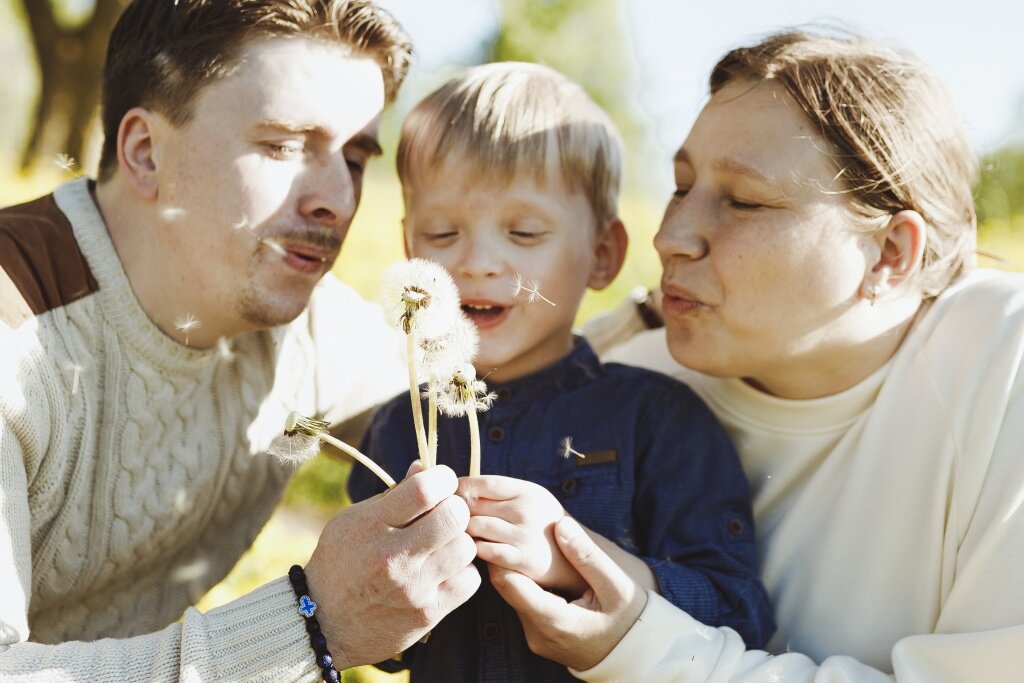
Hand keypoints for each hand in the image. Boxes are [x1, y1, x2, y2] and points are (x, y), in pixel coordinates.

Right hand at [305, 463, 479, 667]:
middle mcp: (393, 557)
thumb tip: (426, 466)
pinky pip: (470, 579)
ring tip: (442, 545)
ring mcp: (413, 588)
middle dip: (456, 508)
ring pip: (467, 547)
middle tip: (446, 514)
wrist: (323, 626)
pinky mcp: (428, 613)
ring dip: (459, 541)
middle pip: (454, 517)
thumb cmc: (340, 564)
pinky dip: (462, 571)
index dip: (442, 478)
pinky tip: (444, 570)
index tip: (441, 482)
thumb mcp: (353, 521)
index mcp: (372, 527)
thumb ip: (392, 495)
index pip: (424, 490)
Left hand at [458, 475, 585, 595]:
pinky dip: (474, 549)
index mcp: (527, 491)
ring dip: (464, 531)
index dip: (462, 487)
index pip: (484, 483)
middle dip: (457, 511)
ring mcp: (524, 535)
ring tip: (459, 535)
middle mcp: (526, 510)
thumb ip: (501, 493)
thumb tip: (460, 487)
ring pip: (475, 527)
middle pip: (475, 504)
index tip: (451, 495)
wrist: (575, 560)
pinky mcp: (521, 559)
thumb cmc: (543, 526)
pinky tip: (474, 550)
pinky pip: (484, 551)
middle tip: (449, 518)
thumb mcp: (531, 500)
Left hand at [490, 516, 646, 671]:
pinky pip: (522, 607)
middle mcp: (538, 634)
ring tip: (525, 545)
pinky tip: (539, 570)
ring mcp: (536, 639)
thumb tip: (561, 524)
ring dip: (517, 573)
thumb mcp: (616, 586)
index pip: (509, 584)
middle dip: (506, 560)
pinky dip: (526, 586)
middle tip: (512, 531)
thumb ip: (588, 556)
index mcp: (554, 622)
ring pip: (513, 598)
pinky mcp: (538, 638)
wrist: (635, 656)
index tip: (507, 531)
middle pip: (507, 589)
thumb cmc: (628, 620)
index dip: (502, 555)